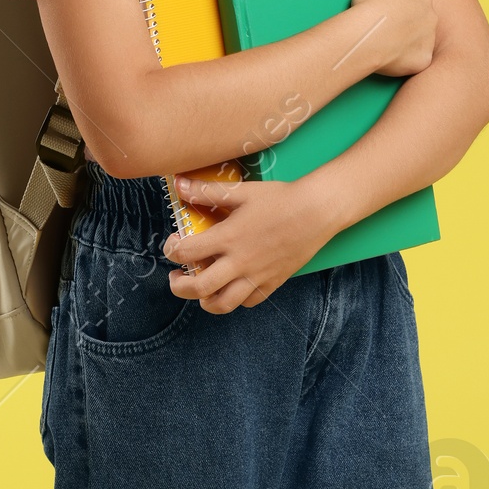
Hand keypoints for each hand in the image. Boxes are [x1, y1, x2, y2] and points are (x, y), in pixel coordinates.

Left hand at [162, 173, 336, 311]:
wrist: (317, 211)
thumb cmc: (281, 198)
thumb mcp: (242, 191)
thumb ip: (206, 191)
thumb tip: (178, 184)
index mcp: (228, 237)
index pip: (186, 253)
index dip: (172, 251)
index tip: (173, 245)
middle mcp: (240, 262)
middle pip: (198, 288)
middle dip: (179, 286)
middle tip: (177, 277)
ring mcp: (257, 275)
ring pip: (223, 304)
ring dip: (205, 300)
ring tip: (201, 291)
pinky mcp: (273, 282)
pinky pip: (248, 302)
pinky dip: (235, 300)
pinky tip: (231, 287)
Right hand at [350, 0, 436, 77]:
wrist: (365, 36)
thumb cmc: (372, 4)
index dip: (399, 2)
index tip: (385, 7)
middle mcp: (432, 17)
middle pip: (420, 19)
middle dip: (406, 22)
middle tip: (384, 26)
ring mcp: (428, 40)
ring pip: (420, 39)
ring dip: (407, 40)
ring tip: (385, 41)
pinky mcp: (423, 60)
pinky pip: (418, 60)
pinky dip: (407, 59)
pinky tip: (391, 56)